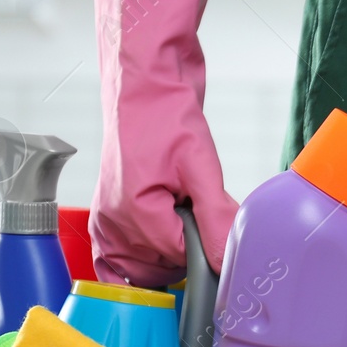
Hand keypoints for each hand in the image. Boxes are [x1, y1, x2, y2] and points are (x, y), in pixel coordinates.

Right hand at [89, 0, 239, 285]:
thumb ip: (217, 218)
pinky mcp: (124, 209)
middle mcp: (116, 227)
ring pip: (154, 262)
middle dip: (193, 254)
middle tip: (209, 218)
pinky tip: (183, 212)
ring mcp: (116, 219)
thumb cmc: (163, 111)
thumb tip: (230, 260)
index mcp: (131, 222)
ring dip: (181, 247)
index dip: (212, 257)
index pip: (182, 267)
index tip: (228, 243)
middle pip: (165, 271)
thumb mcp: (199, 167)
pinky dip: (167, 238)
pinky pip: (146, 245)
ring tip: (193, 207)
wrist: (145, 75)